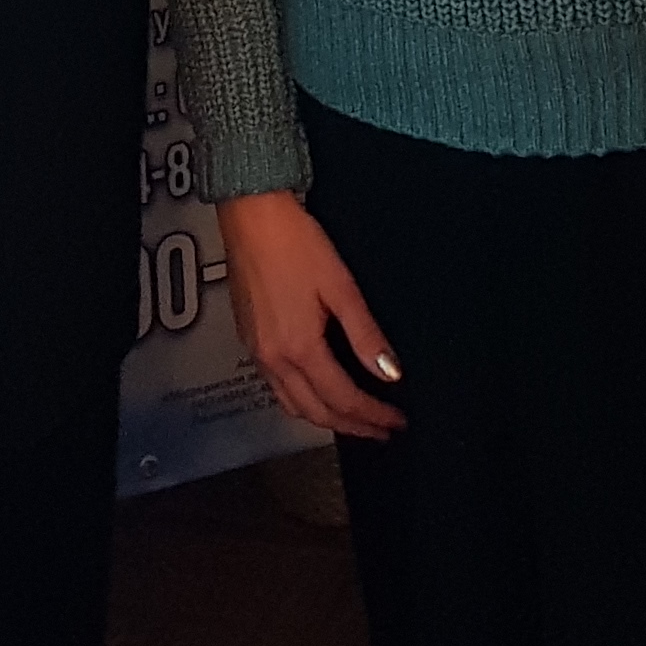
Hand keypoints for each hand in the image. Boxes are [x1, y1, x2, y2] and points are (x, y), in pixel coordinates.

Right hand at [218, 190, 406, 437]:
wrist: (250, 215)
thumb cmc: (295, 242)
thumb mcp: (340, 286)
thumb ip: (365, 334)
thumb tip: (390, 373)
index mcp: (299, 348)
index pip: (344, 399)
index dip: (374, 415)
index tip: (397, 421)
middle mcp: (274, 359)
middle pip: (316, 412)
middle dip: (352, 426)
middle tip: (381, 430)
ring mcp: (256, 351)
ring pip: (292, 405)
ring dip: (325, 419)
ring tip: (354, 419)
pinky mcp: (248, 339)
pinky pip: (276, 388)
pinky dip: (301, 401)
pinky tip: (316, 391)